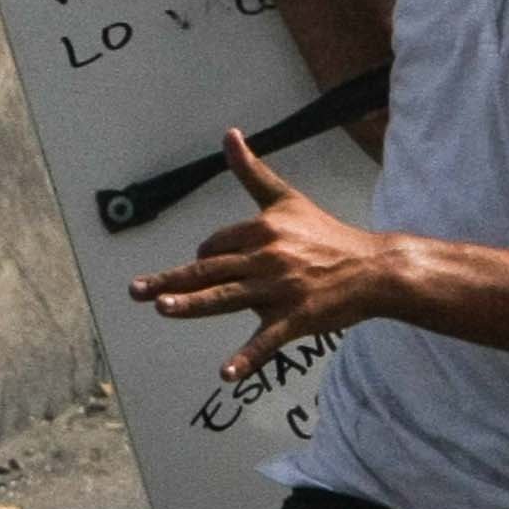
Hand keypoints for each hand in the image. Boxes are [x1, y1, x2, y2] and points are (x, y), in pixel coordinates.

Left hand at [126, 136, 406, 379]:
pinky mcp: (295, 319)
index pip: (215, 246)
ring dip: (193, 303)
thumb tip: (229, 134)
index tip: (206, 267)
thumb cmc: (327, 235)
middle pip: (209, 269)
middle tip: (135, 291)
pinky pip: (265, 341)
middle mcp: (266, 258)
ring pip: (226, 297)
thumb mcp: (287, 199)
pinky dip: (246, 359)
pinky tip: (226, 374)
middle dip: (171, 280)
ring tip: (163, 307)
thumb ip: (252, 171)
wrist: (373, 269)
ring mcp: (279, 290)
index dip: (205, 257)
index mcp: (261, 230)